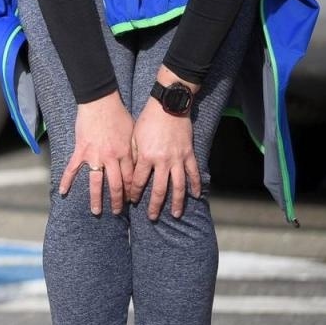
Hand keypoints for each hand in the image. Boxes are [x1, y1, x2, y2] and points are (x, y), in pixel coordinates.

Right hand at [61, 91, 134, 214]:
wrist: (100, 102)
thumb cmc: (119, 115)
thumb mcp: (133, 133)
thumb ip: (134, 150)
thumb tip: (139, 165)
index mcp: (125, 153)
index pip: (131, 178)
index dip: (132, 191)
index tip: (132, 201)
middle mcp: (111, 158)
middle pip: (116, 185)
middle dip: (118, 200)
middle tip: (118, 212)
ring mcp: (94, 155)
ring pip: (96, 182)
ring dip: (97, 198)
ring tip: (96, 211)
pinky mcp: (81, 150)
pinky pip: (72, 168)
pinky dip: (67, 180)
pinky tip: (63, 192)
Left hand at [130, 72, 200, 219]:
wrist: (168, 106)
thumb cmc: (147, 120)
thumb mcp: (134, 137)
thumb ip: (133, 156)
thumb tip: (129, 173)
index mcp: (145, 157)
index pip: (138, 181)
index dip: (134, 193)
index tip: (131, 202)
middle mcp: (162, 161)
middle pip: (158, 189)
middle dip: (154, 205)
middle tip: (151, 218)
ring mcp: (178, 159)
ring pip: (178, 186)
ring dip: (177, 202)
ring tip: (175, 214)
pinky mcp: (189, 154)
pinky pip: (193, 173)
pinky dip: (196, 185)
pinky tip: (196, 196)